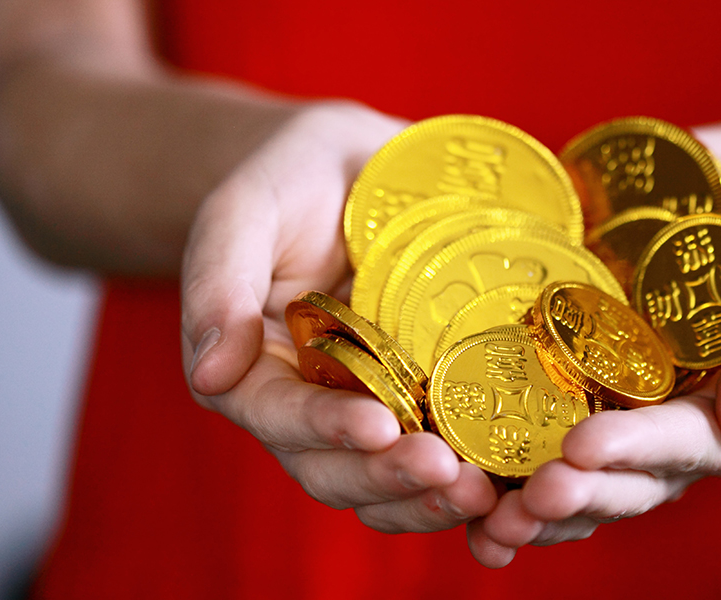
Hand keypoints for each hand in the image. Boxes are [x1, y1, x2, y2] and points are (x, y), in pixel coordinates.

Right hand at [179, 102, 496, 532]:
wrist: (356, 169)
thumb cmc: (291, 180)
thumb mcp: (245, 209)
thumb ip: (219, 280)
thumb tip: (212, 374)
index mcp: (254, 368)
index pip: (279, 416)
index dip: (325, 429)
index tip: (378, 428)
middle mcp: (308, 405)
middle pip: (334, 470)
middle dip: (389, 479)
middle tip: (449, 473)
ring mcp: (367, 411)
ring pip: (384, 485)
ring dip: (429, 500)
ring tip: (483, 494)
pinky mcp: (421, 405)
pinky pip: (436, 460)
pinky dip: (466, 482)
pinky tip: (508, 484)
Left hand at [468, 183, 720, 566]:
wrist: (694, 201)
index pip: (684, 444)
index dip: (635, 451)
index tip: (581, 446)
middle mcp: (670, 443)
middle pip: (628, 486)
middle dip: (580, 496)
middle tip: (530, 497)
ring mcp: (618, 435)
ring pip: (583, 493)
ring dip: (539, 518)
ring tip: (492, 523)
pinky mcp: (569, 416)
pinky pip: (541, 468)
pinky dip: (507, 498)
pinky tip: (469, 514)